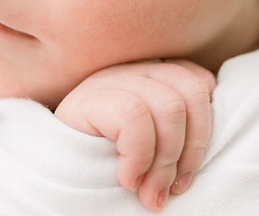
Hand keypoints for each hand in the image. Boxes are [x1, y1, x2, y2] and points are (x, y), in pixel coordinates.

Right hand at [54, 59, 215, 211]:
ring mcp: (109, 78)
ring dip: (164, 162)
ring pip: (169, 106)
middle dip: (190, 151)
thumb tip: (208, 146)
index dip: (203, 132)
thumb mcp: (149, 147)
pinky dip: (139, 156)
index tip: (184, 177)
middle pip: (192, 92)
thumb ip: (175, 132)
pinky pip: (136, 117)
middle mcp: (131, 68)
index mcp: (150, 74)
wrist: (50, 174)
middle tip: (168, 190)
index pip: (199, 83)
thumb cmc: (103, 165)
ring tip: (147, 192)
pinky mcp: (88, 97)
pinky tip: (124, 177)